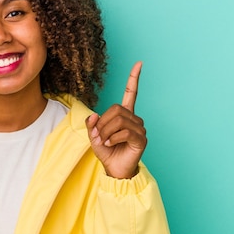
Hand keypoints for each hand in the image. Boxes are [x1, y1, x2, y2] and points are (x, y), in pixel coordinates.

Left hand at [85, 61, 146, 178]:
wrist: (114, 169)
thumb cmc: (107, 152)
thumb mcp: (94, 136)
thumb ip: (92, 125)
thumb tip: (94, 115)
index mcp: (124, 115)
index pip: (131, 93)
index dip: (134, 78)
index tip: (140, 63)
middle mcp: (134, 119)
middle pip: (116, 109)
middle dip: (103, 123)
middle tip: (99, 135)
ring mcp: (140, 129)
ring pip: (119, 120)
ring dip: (106, 131)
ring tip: (105, 141)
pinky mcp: (141, 139)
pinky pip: (125, 131)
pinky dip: (113, 137)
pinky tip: (111, 143)